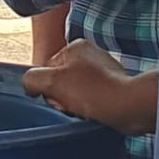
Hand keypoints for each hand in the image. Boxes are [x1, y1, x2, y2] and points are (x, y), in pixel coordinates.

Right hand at [24, 41, 156, 133]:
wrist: (128, 106)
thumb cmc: (94, 91)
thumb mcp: (52, 81)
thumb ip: (31, 79)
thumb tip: (30, 85)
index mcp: (76, 47)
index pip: (46, 69)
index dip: (47, 88)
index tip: (58, 97)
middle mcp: (90, 55)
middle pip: (60, 81)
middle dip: (61, 98)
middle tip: (71, 105)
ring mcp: (103, 71)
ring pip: (74, 92)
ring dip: (74, 105)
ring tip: (84, 109)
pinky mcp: (112, 87)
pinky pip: (90, 100)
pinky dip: (88, 108)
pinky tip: (93, 112)